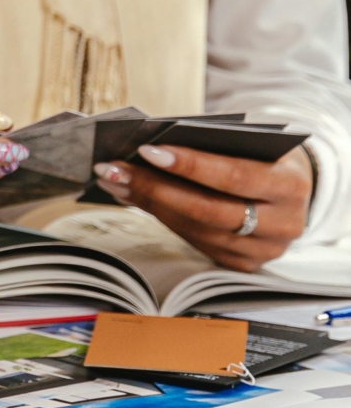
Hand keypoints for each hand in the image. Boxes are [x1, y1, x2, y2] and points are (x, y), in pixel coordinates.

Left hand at [94, 143, 314, 269]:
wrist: (291, 189)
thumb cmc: (263, 156)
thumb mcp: (252, 143)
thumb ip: (213, 145)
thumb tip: (150, 148)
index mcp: (290, 185)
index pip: (235, 176)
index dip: (190, 165)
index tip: (147, 150)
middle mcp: (283, 224)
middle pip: (209, 211)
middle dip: (156, 188)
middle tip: (115, 169)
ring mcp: (264, 250)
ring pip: (198, 231)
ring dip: (150, 205)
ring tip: (116, 181)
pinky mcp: (244, 264)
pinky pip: (196, 243)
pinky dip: (163, 219)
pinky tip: (136, 198)